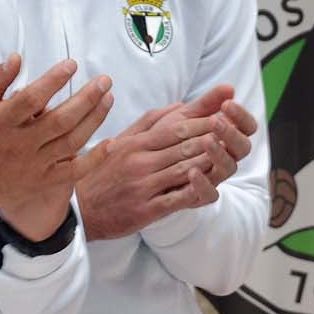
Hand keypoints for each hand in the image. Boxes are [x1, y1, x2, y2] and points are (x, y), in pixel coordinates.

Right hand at [0, 56, 113, 239]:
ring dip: (94, 119)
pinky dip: (94, 159)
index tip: (72, 64)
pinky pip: (74, 172)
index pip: (31, 98)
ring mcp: (34, 165)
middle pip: (60, 120)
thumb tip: (16, 58)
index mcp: (2, 122)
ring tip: (108, 99)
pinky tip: (111, 142)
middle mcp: (20, 144)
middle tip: (104, 81)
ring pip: (71, 142)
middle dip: (86, 98)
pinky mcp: (44, 181)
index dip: (54, 81)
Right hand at [77, 86, 260, 239]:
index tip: (225, 113)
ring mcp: (143, 186)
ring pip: (183, 170)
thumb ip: (152, 122)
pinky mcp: (144, 210)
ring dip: (209, 162)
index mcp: (135, 143)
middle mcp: (139, 161)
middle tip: (235, 130)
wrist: (79, 209)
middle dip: (212, 137)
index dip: (202, 120)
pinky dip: (194, 192)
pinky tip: (211, 188)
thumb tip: (181, 104)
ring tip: (230, 154)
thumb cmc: (103, 171)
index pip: (175, 127)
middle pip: (183, 146)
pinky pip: (175, 199)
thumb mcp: (123, 140)